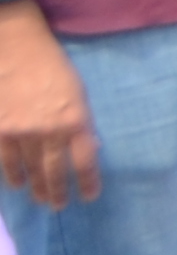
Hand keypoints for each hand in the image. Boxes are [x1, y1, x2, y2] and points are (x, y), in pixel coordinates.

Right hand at [0, 4, 96, 207]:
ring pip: (30, 170)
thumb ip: (81, 121)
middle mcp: (49, 131)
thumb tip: (88, 147)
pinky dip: (12, 175)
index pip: (86, 161)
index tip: (89, 196)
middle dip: (58, 191)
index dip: (88, 182)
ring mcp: (21, 132)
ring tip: (41, 200)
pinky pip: (5, 161)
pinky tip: (16, 184)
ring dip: (36, 188)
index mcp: (75, 119)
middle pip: (55, 171)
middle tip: (59, 206)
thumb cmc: (53, 66)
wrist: (15, 48)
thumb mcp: (78, 92)